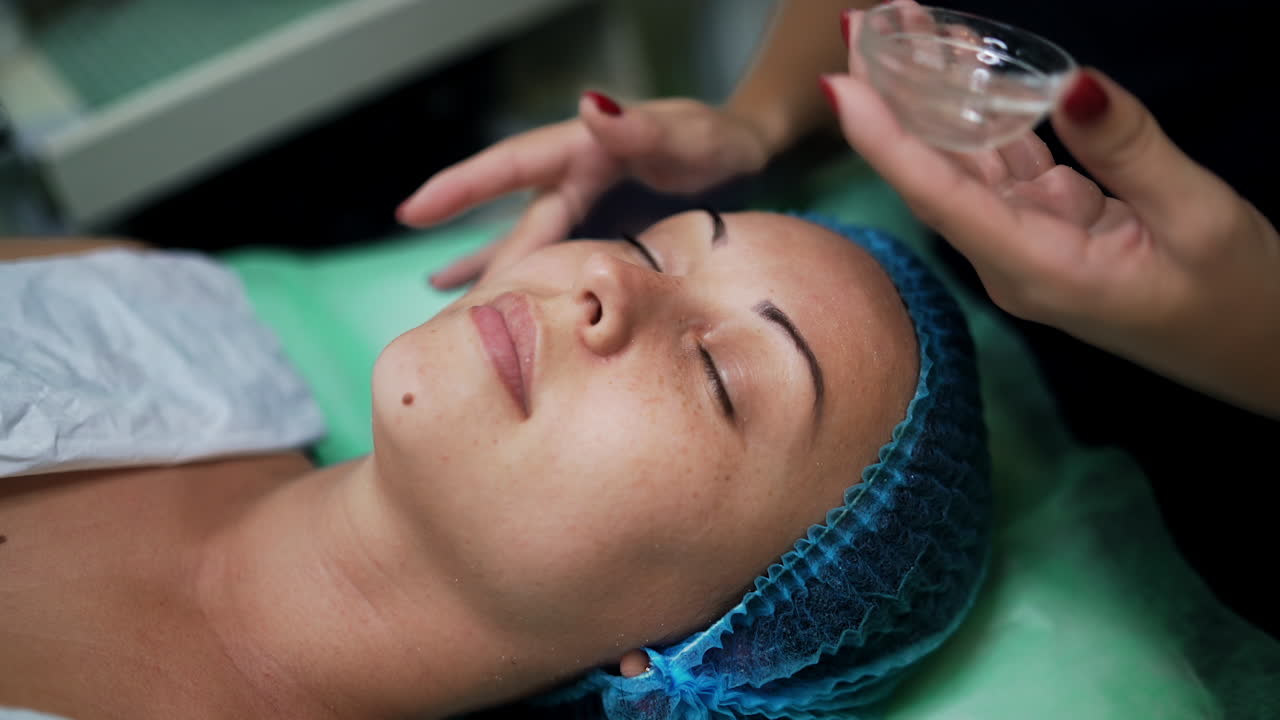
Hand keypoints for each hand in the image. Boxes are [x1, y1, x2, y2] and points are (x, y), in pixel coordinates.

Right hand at [397, 93, 772, 288]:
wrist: (747, 161)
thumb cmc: (716, 138)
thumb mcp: (686, 132)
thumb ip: (640, 126)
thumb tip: (588, 106)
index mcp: (584, 150)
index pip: (512, 165)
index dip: (463, 187)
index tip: (415, 210)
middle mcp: (575, 182)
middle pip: (519, 226)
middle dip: (480, 260)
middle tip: (443, 307)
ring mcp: (587, 212)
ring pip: (529, 246)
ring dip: (490, 272)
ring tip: (440, 300)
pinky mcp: (604, 238)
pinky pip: (558, 261)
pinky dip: (527, 278)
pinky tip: (493, 297)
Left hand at [824, 5, 1279, 416]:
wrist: (1259, 350)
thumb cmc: (1237, 297)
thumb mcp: (1199, 217)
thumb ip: (1130, 150)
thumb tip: (1071, 84)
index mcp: (1038, 269)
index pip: (942, 198)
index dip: (885, 140)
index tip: (841, 83)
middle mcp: (1011, 258)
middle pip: (934, 172)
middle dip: (894, 98)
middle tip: (865, 25)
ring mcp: (1025, 241)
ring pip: (963, 163)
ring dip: (932, 96)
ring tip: (906, 26)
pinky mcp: (1047, 225)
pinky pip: (1000, 164)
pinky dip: (980, 114)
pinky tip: (961, 66)